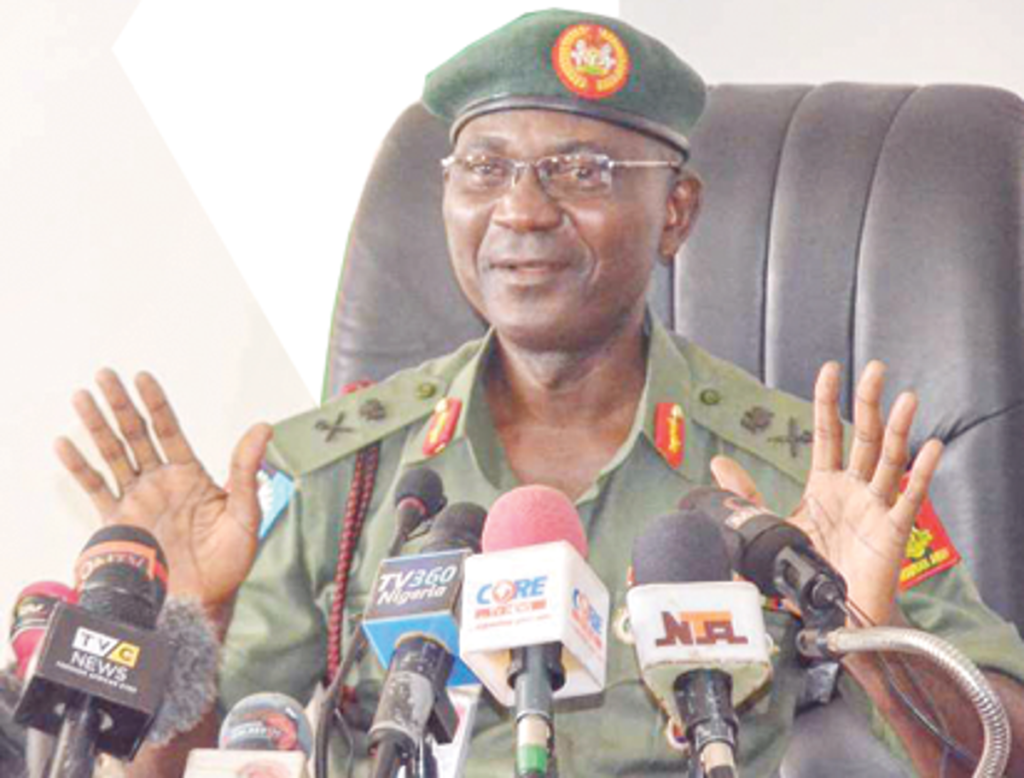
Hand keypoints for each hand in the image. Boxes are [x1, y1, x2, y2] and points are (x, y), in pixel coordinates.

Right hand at [55, 369, 271, 612]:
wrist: (202, 603)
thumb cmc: (228, 562)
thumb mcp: (245, 512)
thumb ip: (247, 469)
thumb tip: (264, 427)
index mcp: (190, 475)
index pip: (169, 430)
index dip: (156, 404)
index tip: (142, 378)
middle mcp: (160, 483)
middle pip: (136, 434)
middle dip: (121, 404)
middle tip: (105, 375)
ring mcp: (137, 500)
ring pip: (112, 455)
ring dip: (97, 426)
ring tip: (82, 397)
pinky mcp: (118, 524)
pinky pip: (95, 490)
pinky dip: (80, 467)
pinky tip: (65, 444)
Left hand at [712, 360, 942, 625]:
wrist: (833, 613)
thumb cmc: (810, 569)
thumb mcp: (772, 526)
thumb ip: (748, 495)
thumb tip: (720, 465)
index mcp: (825, 484)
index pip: (828, 433)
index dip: (827, 401)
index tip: (829, 370)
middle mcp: (854, 489)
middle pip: (864, 436)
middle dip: (869, 402)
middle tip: (874, 368)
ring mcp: (876, 507)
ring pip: (890, 459)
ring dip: (899, 428)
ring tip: (905, 397)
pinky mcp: (893, 531)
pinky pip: (909, 498)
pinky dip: (922, 472)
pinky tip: (932, 447)